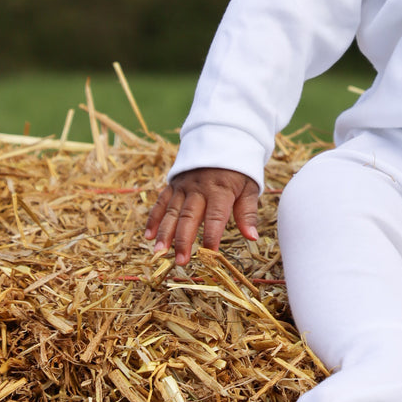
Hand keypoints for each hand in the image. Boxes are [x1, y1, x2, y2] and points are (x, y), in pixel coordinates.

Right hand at [144, 167, 259, 266]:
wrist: (222, 140)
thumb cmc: (239, 170)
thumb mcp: (249, 187)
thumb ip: (247, 212)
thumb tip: (252, 237)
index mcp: (220, 190)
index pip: (215, 217)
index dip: (212, 236)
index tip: (210, 254)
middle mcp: (199, 189)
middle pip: (189, 217)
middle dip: (183, 240)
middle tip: (181, 261)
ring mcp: (183, 186)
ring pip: (172, 212)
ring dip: (164, 232)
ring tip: (159, 252)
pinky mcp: (173, 185)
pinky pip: (161, 202)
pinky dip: (154, 218)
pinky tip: (148, 235)